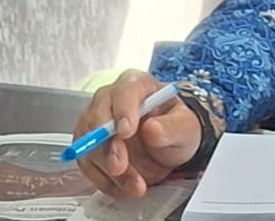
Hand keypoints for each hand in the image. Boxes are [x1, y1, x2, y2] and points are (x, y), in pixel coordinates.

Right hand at [72, 69, 201, 198]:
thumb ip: (172, 127)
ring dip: (108, 170)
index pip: (124, 92)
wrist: (171, 145)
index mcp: (136, 85)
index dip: (122, 111)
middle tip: (119, 167)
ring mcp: (96, 125)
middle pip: (98, 119)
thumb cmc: (176, 127)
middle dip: (108, 147)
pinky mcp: (90, 149)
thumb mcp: (185, 126)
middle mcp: (110, 101)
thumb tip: (152, 129)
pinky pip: (89, 165)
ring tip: (134, 185)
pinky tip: (124, 188)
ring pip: (89, 145)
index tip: (126, 132)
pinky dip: (105, 181)